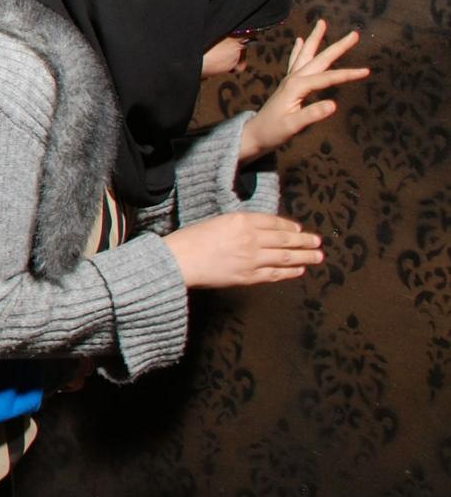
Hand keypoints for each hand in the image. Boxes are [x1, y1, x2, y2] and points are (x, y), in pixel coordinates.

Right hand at [163, 212, 323, 288]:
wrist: (178, 260)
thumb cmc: (190, 239)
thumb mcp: (216, 221)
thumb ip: (238, 225)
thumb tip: (258, 232)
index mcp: (241, 220)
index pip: (273, 222)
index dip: (289, 227)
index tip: (299, 230)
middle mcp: (251, 238)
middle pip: (285, 239)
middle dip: (304, 241)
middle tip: (318, 242)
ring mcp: (251, 258)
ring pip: (285, 257)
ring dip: (304, 256)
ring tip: (318, 256)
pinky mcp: (248, 276)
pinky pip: (275, 273)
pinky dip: (289, 272)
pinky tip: (299, 270)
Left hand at [239, 19, 369, 162]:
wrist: (254, 135)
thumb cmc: (272, 132)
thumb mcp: (293, 126)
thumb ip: (311, 115)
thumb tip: (333, 104)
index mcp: (297, 86)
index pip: (327, 78)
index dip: (347, 74)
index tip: (366, 71)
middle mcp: (293, 79)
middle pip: (319, 59)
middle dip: (337, 46)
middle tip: (354, 34)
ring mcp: (289, 80)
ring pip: (306, 55)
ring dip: (315, 39)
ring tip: (321, 23)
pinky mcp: (287, 84)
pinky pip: (294, 62)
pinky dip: (298, 50)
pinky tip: (300, 40)